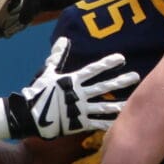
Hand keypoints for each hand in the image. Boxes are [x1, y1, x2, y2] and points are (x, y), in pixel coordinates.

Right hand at [3, 38, 137, 138]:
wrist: (28, 115)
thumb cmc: (37, 92)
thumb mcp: (47, 72)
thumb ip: (57, 56)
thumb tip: (63, 40)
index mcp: (71, 81)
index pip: (93, 70)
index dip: (107, 64)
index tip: (121, 59)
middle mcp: (78, 94)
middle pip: (103, 87)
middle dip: (120, 81)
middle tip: (135, 76)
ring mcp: (79, 109)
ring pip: (104, 106)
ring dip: (119, 103)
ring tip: (134, 101)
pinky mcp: (78, 123)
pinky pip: (97, 123)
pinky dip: (109, 123)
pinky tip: (122, 123)